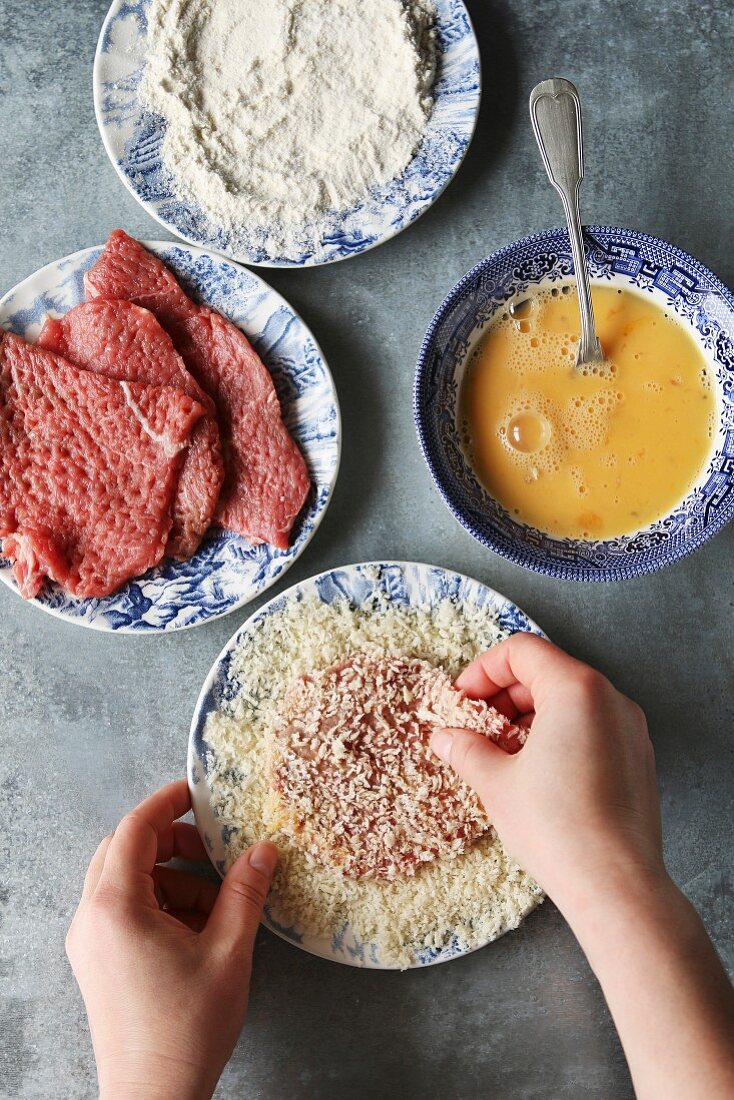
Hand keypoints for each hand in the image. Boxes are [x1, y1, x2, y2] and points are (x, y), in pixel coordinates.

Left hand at [66, 779, 277, 1099]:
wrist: (154, 1096)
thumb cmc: (186, 1028)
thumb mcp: (228, 949)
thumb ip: (245, 891)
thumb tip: (263, 850)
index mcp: (116, 907)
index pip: (134, 829)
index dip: (166, 802)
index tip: (195, 792)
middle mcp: (91, 918)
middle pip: (125, 850)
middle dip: (171, 841)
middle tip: (213, 848)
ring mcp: (89, 943)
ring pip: (124, 881)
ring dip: (169, 875)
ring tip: (215, 902)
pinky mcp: (96, 963)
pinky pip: (122, 911)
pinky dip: (158, 903)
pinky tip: (197, 927)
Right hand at [431, 634, 733, 1098]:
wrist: (617, 885)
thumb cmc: (557, 828)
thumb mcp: (496, 782)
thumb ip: (466, 749)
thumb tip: (445, 738)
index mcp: (576, 689)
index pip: (522, 652)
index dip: (483, 670)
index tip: (462, 699)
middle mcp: (611, 699)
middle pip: (548, 671)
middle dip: (505, 694)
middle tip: (476, 726)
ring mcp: (630, 729)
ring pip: (571, 700)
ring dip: (530, 715)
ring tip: (502, 753)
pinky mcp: (638, 758)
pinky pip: (592, 726)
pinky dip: (559, 734)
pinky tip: (535, 772)